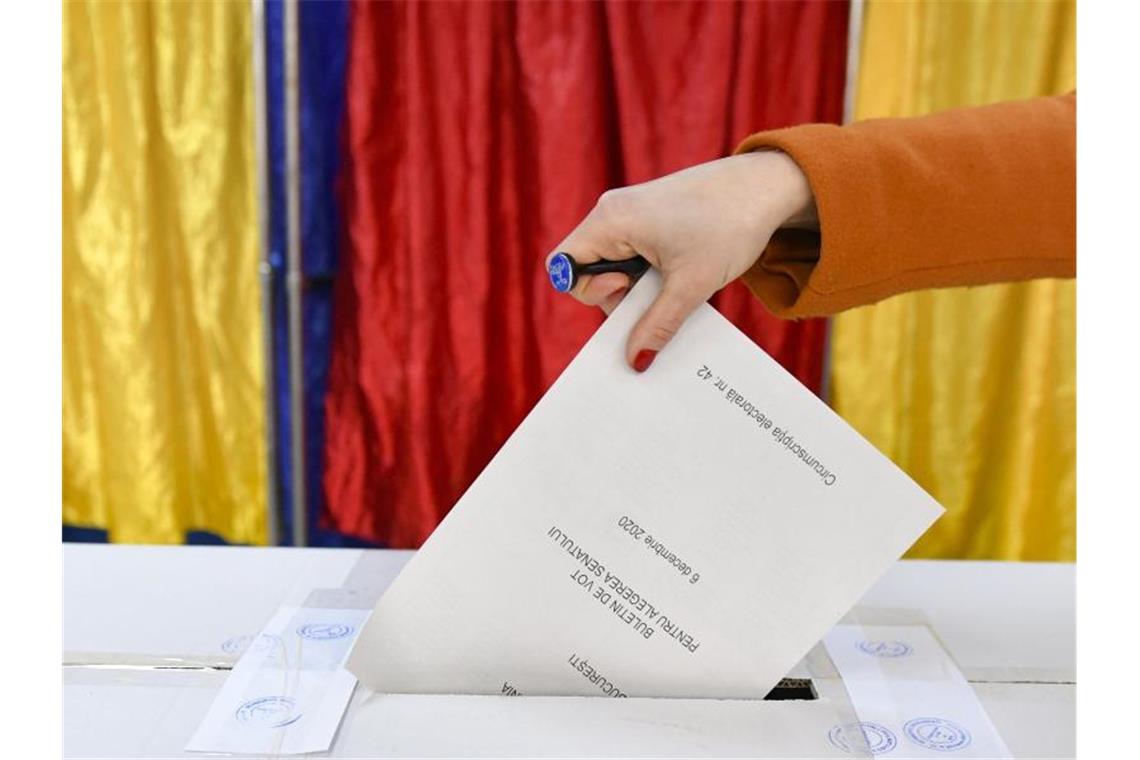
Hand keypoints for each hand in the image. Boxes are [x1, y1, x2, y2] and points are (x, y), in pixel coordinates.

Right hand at [546, 151, 815, 371]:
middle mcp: (613, 211)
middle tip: (660, 296)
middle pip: (587, 269)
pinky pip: (632, 255)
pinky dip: (651, 273)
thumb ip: (656, 326)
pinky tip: (680, 276)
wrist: (767, 186)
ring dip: (639, 286)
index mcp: (611, 219)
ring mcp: (630, 212)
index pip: (564, 265)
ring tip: (678, 282)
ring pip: (613, 264)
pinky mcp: (649, 217)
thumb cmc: (729, 224)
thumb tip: (634, 361)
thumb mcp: (691, 286)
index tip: (629, 287)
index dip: (589, 290)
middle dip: (619, 294)